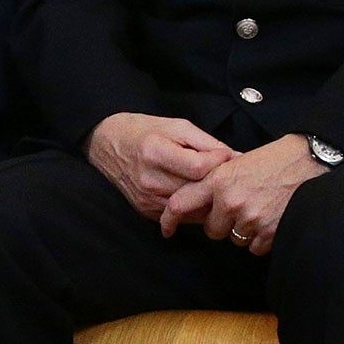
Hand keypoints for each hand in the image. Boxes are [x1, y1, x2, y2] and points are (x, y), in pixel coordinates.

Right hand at [85, 112, 235, 219]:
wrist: (107, 145)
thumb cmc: (144, 131)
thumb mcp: (177, 126)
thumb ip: (207, 143)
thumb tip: (235, 157)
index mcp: (155, 153)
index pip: (199, 168)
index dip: (220, 162)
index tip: (229, 156)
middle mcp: (149, 180)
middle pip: (197, 191)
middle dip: (219, 183)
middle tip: (229, 174)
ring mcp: (147, 199)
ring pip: (193, 209)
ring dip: (209, 199)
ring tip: (217, 185)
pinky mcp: (147, 212)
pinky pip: (182, 217)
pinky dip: (194, 208)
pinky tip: (198, 195)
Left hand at [160, 133, 325, 255]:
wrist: (308, 162)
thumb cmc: (274, 160)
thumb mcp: (236, 163)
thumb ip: (216, 182)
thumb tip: (199, 203)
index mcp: (218, 180)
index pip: (181, 203)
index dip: (169, 219)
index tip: (166, 229)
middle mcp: (230, 201)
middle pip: (212, 230)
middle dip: (223, 223)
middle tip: (240, 207)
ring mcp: (250, 218)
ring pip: (234, 239)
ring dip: (244, 230)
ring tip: (261, 208)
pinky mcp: (268, 232)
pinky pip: (254, 248)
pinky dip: (262, 239)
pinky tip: (271, 219)